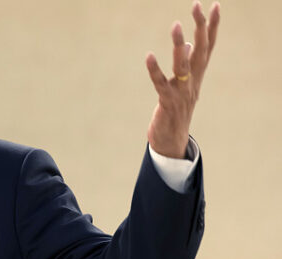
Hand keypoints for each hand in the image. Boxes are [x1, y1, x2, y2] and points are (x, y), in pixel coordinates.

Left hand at [146, 1, 219, 158]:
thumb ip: (187, 65)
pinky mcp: (167, 102)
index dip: (211, 26)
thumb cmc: (176, 110)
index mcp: (197, 75)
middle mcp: (192, 81)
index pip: (207, 46)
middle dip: (200, 27)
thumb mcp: (184, 85)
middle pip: (200, 50)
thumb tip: (189, 44)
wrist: (171, 140)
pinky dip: (155, 70)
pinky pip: (160, 84)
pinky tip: (149, 56)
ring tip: (176, 25)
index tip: (214, 6)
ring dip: (179, 45)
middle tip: (198, 5)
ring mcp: (181, 92)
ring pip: (183, 66)